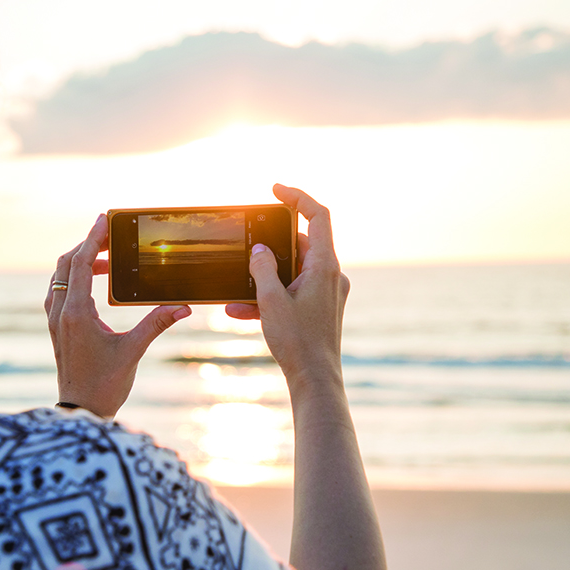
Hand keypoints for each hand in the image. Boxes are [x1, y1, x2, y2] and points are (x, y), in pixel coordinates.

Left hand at [45, 214, 190, 418]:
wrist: (81, 411)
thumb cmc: (104, 385)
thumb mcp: (133, 351)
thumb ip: (157, 324)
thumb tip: (183, 306)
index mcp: (76, 314)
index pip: (79, 264)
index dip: (92, 238)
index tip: (104, 219)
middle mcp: (61, 313)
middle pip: (65, 264)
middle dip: (86, 246)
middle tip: (110, 236)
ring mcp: (56, 320)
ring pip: (60, 277)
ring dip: (79, 262)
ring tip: (106, 259)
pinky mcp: (58, 328)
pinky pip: (61, 291)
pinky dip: (75, 279)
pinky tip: (95, 283)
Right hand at [226, 184, 349, 394]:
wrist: (315, 380)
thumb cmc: (298, 342)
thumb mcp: (271, 301)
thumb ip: (262, 268)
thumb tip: (259, 249)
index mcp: (325, 266)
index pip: (318, 215)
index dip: (297, 197)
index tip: (276, 189)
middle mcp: (331, 275)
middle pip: (300, 244)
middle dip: (270, 248)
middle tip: (247, 248)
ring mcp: (328, 292)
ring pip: (293, 271)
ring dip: (264, 278)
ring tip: (238, 291)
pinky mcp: (321, 307)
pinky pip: (293, 291)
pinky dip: (271, 296)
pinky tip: (242, 312)